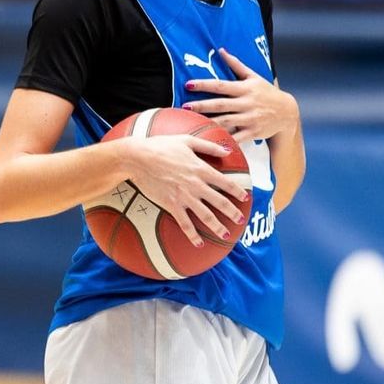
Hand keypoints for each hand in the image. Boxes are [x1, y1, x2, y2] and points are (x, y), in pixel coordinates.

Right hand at [123, 134, 248, 246]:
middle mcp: (196, 185)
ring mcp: (184, 197)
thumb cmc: (160, 146)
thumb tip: (227, 150)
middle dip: (233, 212)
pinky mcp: (171, 205)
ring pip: (206, 216)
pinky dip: (193, 235)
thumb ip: (209, 146)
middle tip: (241, 220)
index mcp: (202, 169)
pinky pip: (185, 223)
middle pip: (220, 202)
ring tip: (226, 235)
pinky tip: (199, 243)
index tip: (245, 197)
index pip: (226, 183)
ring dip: (218, 227)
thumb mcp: (187, 140)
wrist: (138, 158)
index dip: (237, 191)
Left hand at [183, 48, 299, 143]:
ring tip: (192, 123)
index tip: (188, 84)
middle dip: (202, 106)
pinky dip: (225, 139)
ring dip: (209, 123)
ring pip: (226, 121)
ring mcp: (250, 119)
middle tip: (184, 106)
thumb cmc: (267, 92)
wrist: (288, 113)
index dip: (204, 84)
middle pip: (221, 104)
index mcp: (245, 89)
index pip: (221, 85)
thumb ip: (236, 65)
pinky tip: (210, 141)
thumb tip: (221, 50)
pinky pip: (236, 137)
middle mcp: (247, 103)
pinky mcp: (253, 132)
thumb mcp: (254, 77)